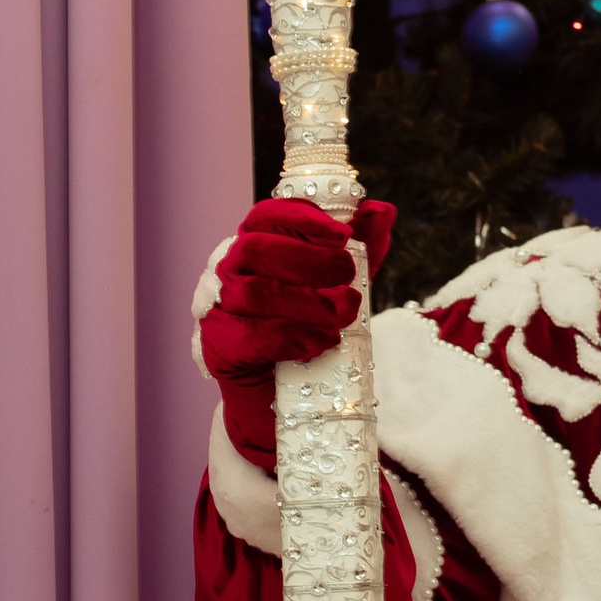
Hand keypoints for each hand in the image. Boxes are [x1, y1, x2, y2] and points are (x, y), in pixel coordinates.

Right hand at [199, 196, 394, 469]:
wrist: (283, 390)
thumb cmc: (310, 324)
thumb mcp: (342, 283)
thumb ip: (361, 247)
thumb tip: (382, 210)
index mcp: (255, 245)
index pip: (266, 215)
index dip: (303, 218)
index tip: (343, 233)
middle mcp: (229, 271)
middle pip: (257, 249)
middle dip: (310, 260)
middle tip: (349, 276)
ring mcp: (218, 308)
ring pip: (256, 293)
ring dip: (309, 303)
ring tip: (344, 315)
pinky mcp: (218, 346)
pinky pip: (252, 336)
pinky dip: (294, 338)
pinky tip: (321, 342)